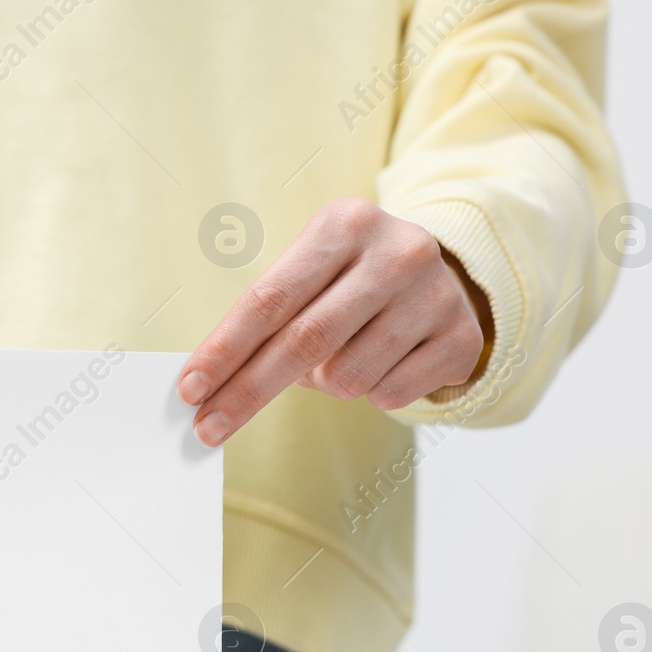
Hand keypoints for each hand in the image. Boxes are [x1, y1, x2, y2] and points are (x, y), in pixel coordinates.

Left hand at [177, 197, 490, 446]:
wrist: (447, 276)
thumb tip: (205, 386)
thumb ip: (264, 316)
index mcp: (345, 223)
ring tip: (339, 355)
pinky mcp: (461, 339)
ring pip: (346, 377)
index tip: (189, 390)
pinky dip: (370, 391)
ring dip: (323, 384)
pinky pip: (388, 395)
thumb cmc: (350, 280)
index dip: (224, 350)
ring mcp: (436, 296)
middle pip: (303, 342)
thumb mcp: (311, 271)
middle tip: (207, 429)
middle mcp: (397, 252)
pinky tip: (383, 360)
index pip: (269, 298)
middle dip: (246, 392)